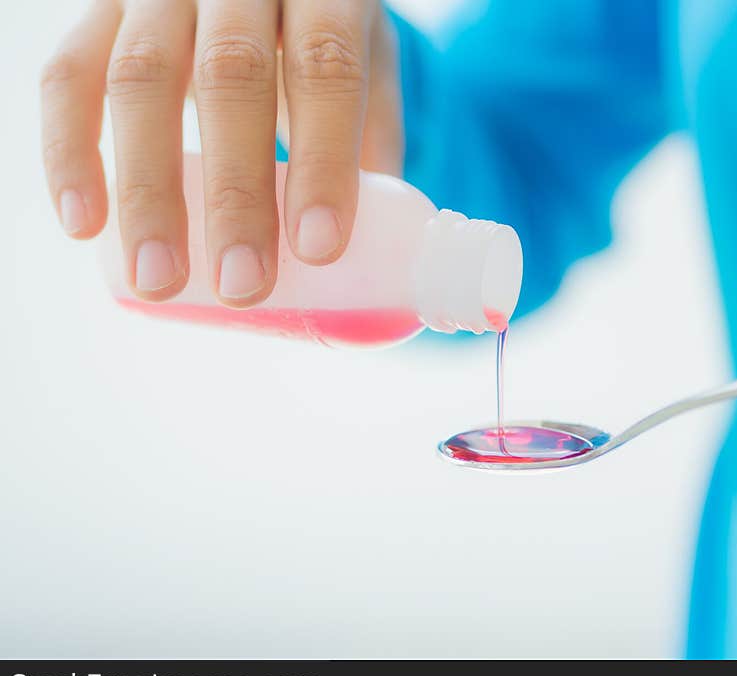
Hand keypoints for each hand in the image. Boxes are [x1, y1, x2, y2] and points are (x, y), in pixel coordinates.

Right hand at [41, 0, 401, 306]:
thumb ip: (369, 134)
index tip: (317, 250)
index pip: (325, 67)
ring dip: (147, 191)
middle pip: (231, 78)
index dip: (322, 160)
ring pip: (139, 79)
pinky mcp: (99, 9)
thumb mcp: (369, 58)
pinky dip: (68, 152)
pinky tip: (84, 224)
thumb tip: (369, 248)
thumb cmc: (323, 23)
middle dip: (235, 194)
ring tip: (159, 279)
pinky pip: (67, 75)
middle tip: (242, 287)